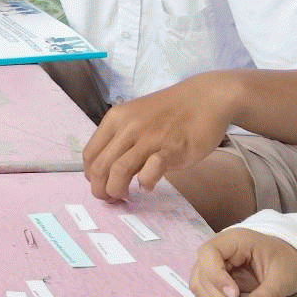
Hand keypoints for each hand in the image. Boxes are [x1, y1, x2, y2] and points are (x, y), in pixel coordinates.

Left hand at [83, 74, 233, 201]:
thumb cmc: (170, 111)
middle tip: (110, 198)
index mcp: (115, 119)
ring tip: (125, 196)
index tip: (100, 185)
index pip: (90, 154)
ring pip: (119, 170)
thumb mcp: (135, 117)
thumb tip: (108, 169)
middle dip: (100, 189)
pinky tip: (149, 184)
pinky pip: (150, 171)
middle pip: (100, 167)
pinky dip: (145, 182)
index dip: (91, 176)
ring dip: (117, 190)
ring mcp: (150, 138)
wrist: (206, 98)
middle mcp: (128, 128)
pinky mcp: (172, 149)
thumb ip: (121, 138)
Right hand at [189, 227, 296, 296]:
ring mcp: (212, 265)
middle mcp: (217, 250)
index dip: (216, 275)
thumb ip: (268, 294)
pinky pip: (204, 293)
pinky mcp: (212, 279)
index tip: (234, 294)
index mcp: (234, 240)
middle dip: (218, 296)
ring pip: (199, 285)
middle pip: (202, 273)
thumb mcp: (284, 277)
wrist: (286, 260)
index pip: (209, 253)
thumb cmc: (285, 261)